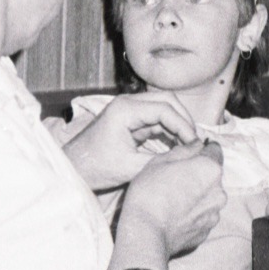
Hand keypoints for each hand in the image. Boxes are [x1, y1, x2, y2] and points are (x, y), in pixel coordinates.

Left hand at [61, 92, 200, 189]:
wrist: (73, 169)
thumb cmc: (95, 167)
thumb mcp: (130, 167)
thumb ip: (159, 161)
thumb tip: (186, 158)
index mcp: (125, 110)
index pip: (165, 109)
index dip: (183, 126)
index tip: (194, 144)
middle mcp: (128, 103)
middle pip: (167, 100)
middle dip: (184, 119)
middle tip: (195, 141)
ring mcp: (129, 110)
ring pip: (164, 108)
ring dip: (178, 124)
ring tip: (189, 145)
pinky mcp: (131, 120)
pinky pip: (156, 119)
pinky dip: (169, 130)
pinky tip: (178, 146)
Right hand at [120, 138, 225, 260]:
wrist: (146, 232)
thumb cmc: (150, 192)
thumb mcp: (161, 161)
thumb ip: (184, 150)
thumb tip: (198, 144)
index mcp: (210, 168)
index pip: (214, 150)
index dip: (202, 150)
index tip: (191, 154)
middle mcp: (219, 191)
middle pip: (212, 175)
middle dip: (199, 174)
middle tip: (175, 178)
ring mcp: (215, 213)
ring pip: (209, 196)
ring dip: (198, 194)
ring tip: (174, 199)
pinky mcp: (207, 230)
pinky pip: (203, 214)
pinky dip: (194, 212)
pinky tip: (176, 214)